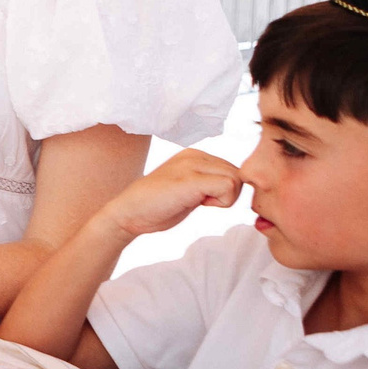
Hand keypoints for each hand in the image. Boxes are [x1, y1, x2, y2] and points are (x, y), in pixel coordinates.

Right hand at [93, 148, 245, 243]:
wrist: (129, 213)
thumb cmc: (158, 205)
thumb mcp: (189, 187)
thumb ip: (208, 182)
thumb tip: (235, 187)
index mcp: (194, 155)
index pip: (232, 170)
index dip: (226, 190)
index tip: (203, 198)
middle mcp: (194, 155)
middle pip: (238, 174)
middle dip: (228, 194)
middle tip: (202, 202)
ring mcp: (191, 165)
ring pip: (236, 179)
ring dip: (225, 198)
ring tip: (198, 202)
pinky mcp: (190, 179)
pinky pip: (228, 186)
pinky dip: (221, 202)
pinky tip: (199, 204)